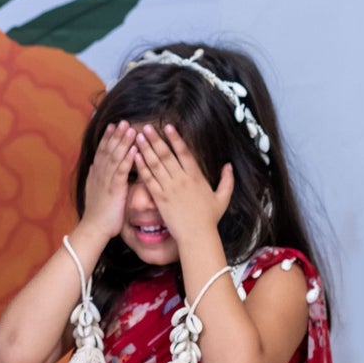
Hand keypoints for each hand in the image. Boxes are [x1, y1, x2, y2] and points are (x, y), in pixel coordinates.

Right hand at [81, 120, 137, 241]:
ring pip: (115, 157)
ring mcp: (106, 181)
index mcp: (97, 174)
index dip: (108, 138)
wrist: (94, 228)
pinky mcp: (114, 189)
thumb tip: (94, 165)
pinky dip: (127, 159)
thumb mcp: (95, 191)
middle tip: (123, 120)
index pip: (102, 152)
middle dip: (116, 135)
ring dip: (123, 142)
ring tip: (130, 128)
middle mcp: (100, 174)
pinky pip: (121, 171)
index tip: (114, 125)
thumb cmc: (99, 213)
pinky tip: (134, 149)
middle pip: (108, 150)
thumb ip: (96, 177)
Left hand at [135, 123, 233, 243]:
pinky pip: (149, 180)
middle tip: (146, 126)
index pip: (185, 152)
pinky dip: (141, 167)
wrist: (197, 236)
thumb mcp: (223, 198)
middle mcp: (182, 179)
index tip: (167, 126)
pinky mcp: (160, 198)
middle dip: (156, 139)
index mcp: (196, 177)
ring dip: (146, 149)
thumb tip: (229, 165)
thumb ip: (227, 180)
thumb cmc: (210, 219)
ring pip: (155, 164)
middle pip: (167, 155)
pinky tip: (134, 156)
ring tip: (138, 136)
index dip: (175, 138)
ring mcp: (169, 188)